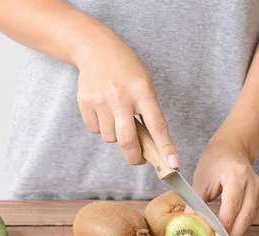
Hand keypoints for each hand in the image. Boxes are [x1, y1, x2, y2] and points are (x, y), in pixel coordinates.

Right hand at [74, 28, 178, 167]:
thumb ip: (148, 111)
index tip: (172, 164)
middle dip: (135, 157)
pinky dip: (101, 127)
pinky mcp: (85, 103)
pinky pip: (95, 130)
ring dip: (117, 136)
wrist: (95, 48)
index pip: (157, 125)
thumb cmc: (126, 69)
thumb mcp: (145, 83)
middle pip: (128, 141)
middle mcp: (121, 96)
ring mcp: (101, 100)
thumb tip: (151, 146)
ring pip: (111, 138)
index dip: (165, 147)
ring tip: (118, 118)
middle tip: (140, 159)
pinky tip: (104, 110)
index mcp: (143, 90)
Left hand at [188, 136, 258, 235]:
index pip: (232, 204)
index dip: (225, 225)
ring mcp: (258, 191)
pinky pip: (249, 217)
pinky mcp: (258, 198)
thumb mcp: (201, 179)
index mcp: (236, 175)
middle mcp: (252, 183)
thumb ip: (196, 201)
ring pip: (249, 219)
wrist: (232, 148)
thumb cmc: (214, 161)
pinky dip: (239, 230)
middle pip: (244, 216)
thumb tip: (189, 223)